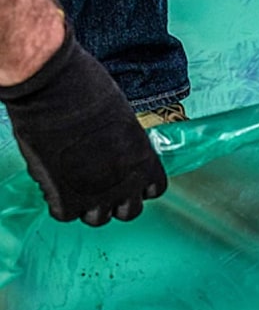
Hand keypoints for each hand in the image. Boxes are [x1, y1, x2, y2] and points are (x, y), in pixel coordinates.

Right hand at [0, 24, 166, 225]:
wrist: (56, 90)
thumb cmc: (88, 90)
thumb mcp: (122, 119)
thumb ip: (123, 145)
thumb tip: (111, 151)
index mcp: (146, 162)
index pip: (154, 190)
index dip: (138, 185)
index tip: (124, 176)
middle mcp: (129, 184)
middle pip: (129, 212)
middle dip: (115, 201)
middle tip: (98, 184)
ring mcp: (99, 196)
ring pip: (98, 219)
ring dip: (87, 206)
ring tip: (74, 185)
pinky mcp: (67, 200)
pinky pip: (65, 215)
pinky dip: (58, 202)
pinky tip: (54, 183)